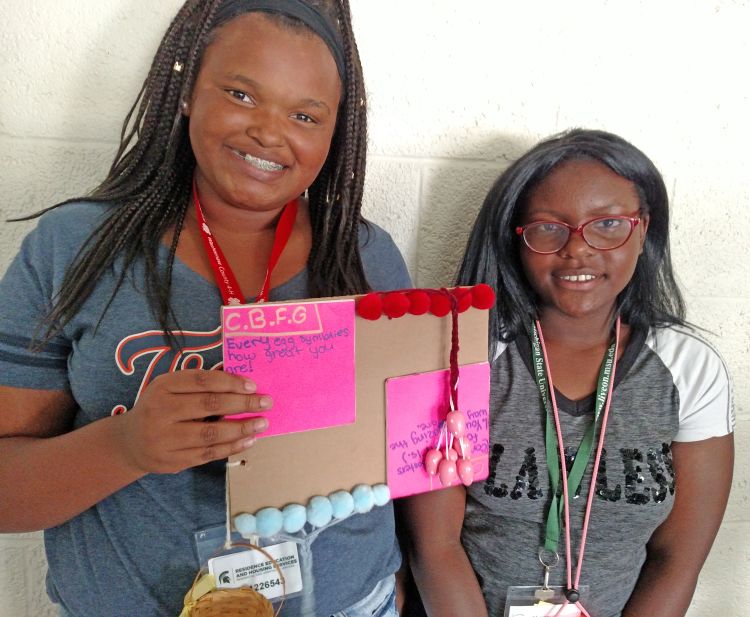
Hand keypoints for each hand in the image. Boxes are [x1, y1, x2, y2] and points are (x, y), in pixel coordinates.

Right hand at [114, 369, 270, 473]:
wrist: (129, 443)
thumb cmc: (159, 408)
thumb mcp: (170, 389)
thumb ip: (199, 384)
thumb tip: (241, 382)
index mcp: (162, 387)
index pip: (202, 380)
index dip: (230, 382)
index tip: (253, 386)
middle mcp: (160, 412)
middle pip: (209, 405)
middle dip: (242, 403)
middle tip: (266, 403)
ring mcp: (164, 439)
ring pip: (210, 433)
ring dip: (241, 428)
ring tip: (261, 423)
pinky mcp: (172, 461)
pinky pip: (208, 454)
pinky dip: (231, 447)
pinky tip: (248, 440)